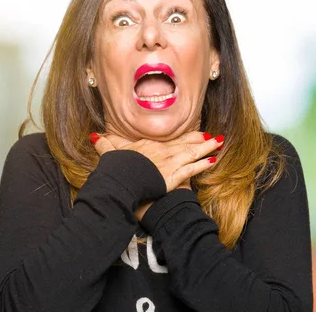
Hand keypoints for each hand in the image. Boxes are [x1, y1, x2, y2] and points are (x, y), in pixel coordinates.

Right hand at [91, 131, 222, 192]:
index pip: (169, 140)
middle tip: (212, 136)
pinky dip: (203, 164)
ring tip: (219, 142)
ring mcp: (169, 162)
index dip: (181, 137)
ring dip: (207, 147)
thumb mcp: (109, 154)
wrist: (119, 182)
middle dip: (199, 139)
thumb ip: (105, 144)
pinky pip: (192, 169)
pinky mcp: (173, 175)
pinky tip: (213, 160)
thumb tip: (95, 136)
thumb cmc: (115, 170)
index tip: (191, 134)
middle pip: (184, 143)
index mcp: (148, 145)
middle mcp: (162, 151)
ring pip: (192, 152)